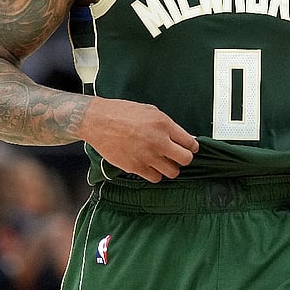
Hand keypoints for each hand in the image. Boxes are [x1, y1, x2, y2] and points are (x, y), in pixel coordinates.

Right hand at [79, 97, 197, 182]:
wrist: (98, 121)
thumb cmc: (121, 112)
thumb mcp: (150, 110)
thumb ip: (166, 125)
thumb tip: (179, 137)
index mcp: (163, 124)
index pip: (190, 143)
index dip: (191, 147)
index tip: (189, 148)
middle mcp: (158, 141)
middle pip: (186, 160)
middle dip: (183, 158)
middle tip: (177, 156)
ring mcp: (147, 156)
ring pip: (172, 172)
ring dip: (170, 168)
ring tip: (163, 162)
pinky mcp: (135, 167)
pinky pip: (155, 178)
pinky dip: (155, 174)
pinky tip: (149, 166)